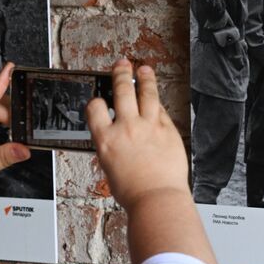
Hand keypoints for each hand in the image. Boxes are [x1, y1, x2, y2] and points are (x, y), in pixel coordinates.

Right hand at [87, 59, 188, 211]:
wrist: (157, 198)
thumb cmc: (133, 192)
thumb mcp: (110, 168)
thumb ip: (113, 148)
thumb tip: (118, 140)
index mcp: (106, 140)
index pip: (95, 108)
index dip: (96, 102)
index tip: (99, 101)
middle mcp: (126, 128)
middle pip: (122, 91)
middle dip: (121, 74)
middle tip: (122, 65)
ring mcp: (149, 127)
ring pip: (147, 94)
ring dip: (145, 79)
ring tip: (145, 70)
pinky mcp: (168, 131)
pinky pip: (162, 111)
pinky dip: (159, 104)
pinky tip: (158, 100)